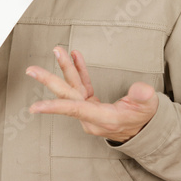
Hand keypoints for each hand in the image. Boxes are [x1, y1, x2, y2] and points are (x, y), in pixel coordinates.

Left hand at [26, 47, 158, 142]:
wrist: (144, 130)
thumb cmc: (145, 119)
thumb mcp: (148, 107)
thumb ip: (143, 98)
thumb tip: (141, 89)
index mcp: (104, 119)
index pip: (75, 110)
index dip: (55, 107)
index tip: (35, 107)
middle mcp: (92, 116)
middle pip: (67, 97)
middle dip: (50, 81)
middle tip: (31, 70)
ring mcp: (90, 110)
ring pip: (73, 88)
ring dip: (66, 68)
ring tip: (58, 50)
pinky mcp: (91, 104)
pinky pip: (82, 86)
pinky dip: (79, 71)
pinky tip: (74, 56)